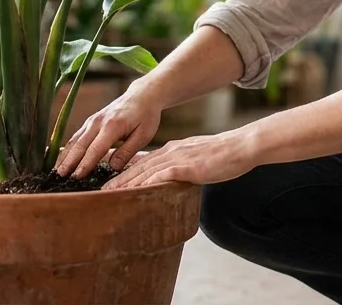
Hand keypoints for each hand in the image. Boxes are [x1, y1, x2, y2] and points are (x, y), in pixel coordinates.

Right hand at [55, 86, 162, 178]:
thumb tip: (113, 168)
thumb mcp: (143, 135)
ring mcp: (92, 120)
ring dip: (65, 155)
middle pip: (80, 145)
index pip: (96, 149)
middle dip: (69, 162)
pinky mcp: (90, 121)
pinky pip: (77, 136)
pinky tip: (63, 158)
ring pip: (75, 140)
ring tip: (57, 171)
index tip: (77, 177)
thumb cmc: (146, 116)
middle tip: (60, 177)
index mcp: (112, 126)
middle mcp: (98, 122)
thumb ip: (127, 152)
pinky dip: (69, 148)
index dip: (85, 164)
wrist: (142, 95)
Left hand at [102, 130, 256, 189]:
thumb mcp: (197, 157)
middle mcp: (171, 151)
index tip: (113, 180)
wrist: (239, 147)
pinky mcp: (185, 167)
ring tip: (110, 194)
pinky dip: (144, 184)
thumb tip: (173, 172)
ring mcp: (177, 158)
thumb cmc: (223, 155)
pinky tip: (133, 192)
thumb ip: (182, 163)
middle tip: (102, 190)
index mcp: (173, 149)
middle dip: (119, 179)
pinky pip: (159, 177)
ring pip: (144, 172)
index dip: (127, 171)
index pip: (145, 161)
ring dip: (125, 183)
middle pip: (139, 166)